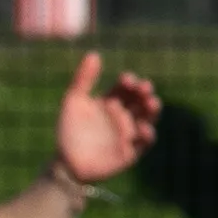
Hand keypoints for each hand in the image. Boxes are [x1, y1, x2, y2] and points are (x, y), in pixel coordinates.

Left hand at [51, 53, 162, 185]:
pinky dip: (147, 134)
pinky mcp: (132, 152)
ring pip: (147, 118)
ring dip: (152, 110)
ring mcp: (129, 133)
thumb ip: (83, 79)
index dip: (129, 82)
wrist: (66, 163)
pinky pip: (144, 142)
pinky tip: (143, 127)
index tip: (126, 80)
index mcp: (111, 102)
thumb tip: (94, 54)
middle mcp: (124, 116)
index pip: (126, 88)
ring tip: (151, 102)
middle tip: (144, 88)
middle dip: (145, 93)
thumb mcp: (73, 102)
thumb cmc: (69, 132)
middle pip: (140, 101)